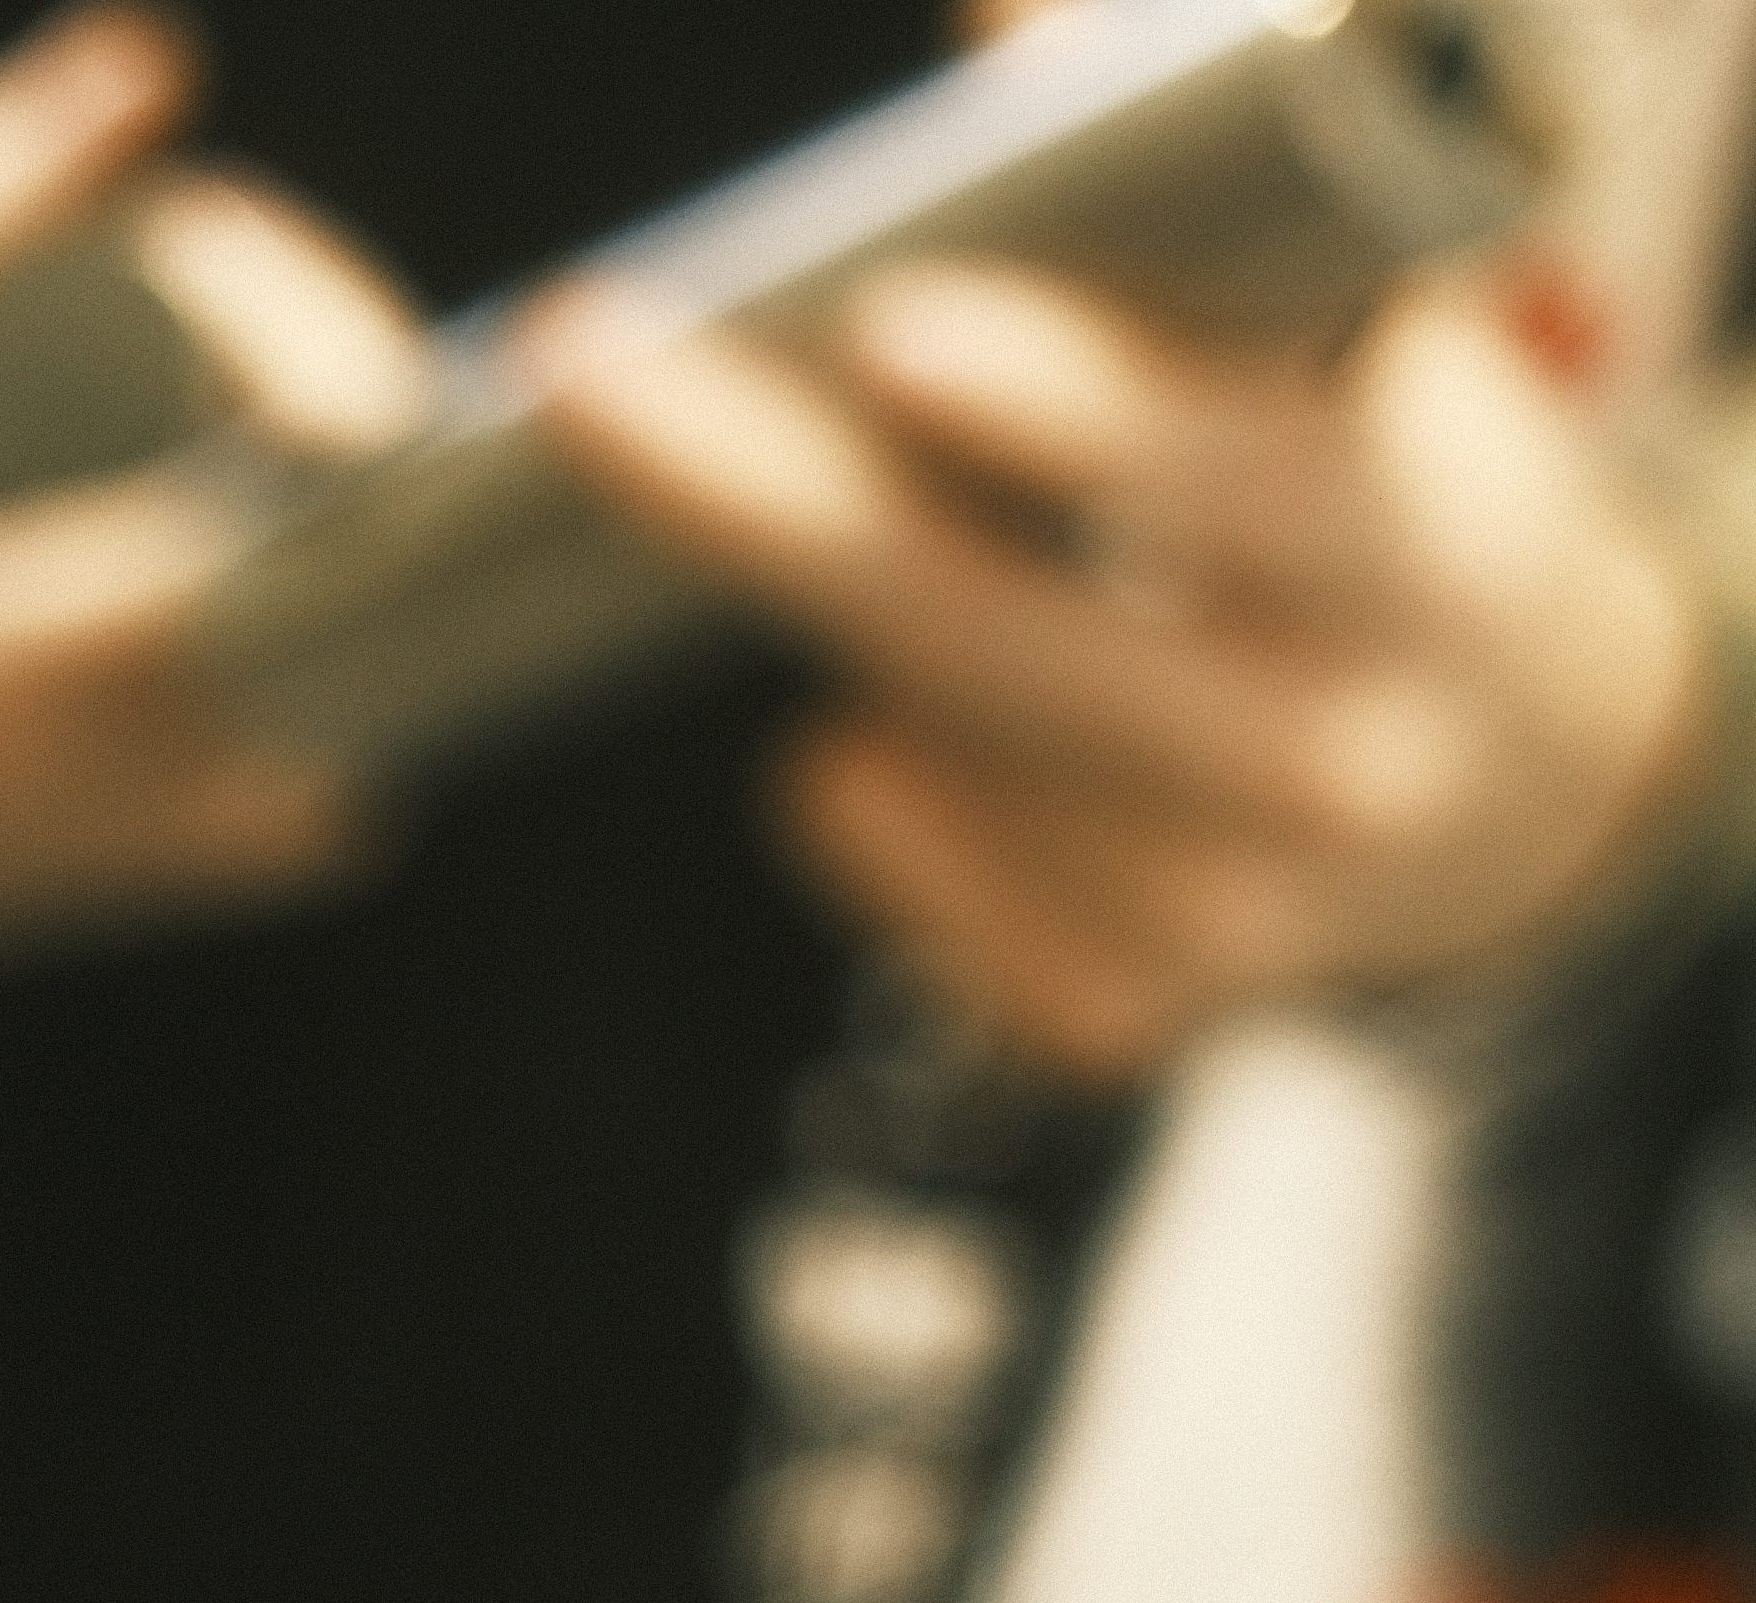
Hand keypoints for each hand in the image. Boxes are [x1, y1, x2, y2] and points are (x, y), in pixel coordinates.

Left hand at [531, 256, 1712, 1078]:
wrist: (1511, 773)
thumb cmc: (1387, 486)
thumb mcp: (1353, 324)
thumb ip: (1209, 166)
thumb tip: (1012, 23)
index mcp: (1437, 543)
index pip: (1228, 464)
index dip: (1059, 399)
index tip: (886, 325)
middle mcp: (1347, 754)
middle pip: (994, 630)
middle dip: (765, 487)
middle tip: (581, 365)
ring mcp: (1234, 918)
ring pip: (928, 737)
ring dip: (861, 622)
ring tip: (879, 524)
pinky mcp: (1130, 1015)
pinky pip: (909, 858)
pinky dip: (874, 775)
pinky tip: (916, 722)